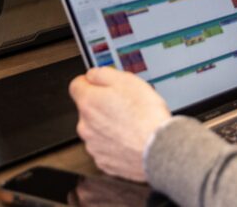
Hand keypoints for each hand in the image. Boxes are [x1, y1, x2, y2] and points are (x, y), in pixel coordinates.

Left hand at [69, 67, 170, 181]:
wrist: (159, 149)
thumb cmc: (146, 116)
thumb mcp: (127, 80)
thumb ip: (102, 74)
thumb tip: (92, 75)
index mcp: (88, 103)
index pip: (76, 85)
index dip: (90, 83)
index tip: (99, 85)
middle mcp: (85, 126)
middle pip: (88, 110)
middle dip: (102, 106)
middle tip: (124, 106)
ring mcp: (94, 146)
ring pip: (96, 130)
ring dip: (108, 126)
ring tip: (131, 125)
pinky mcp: (104, 162)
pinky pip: (105, 149)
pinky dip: (115, 144)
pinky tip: (130, 140)